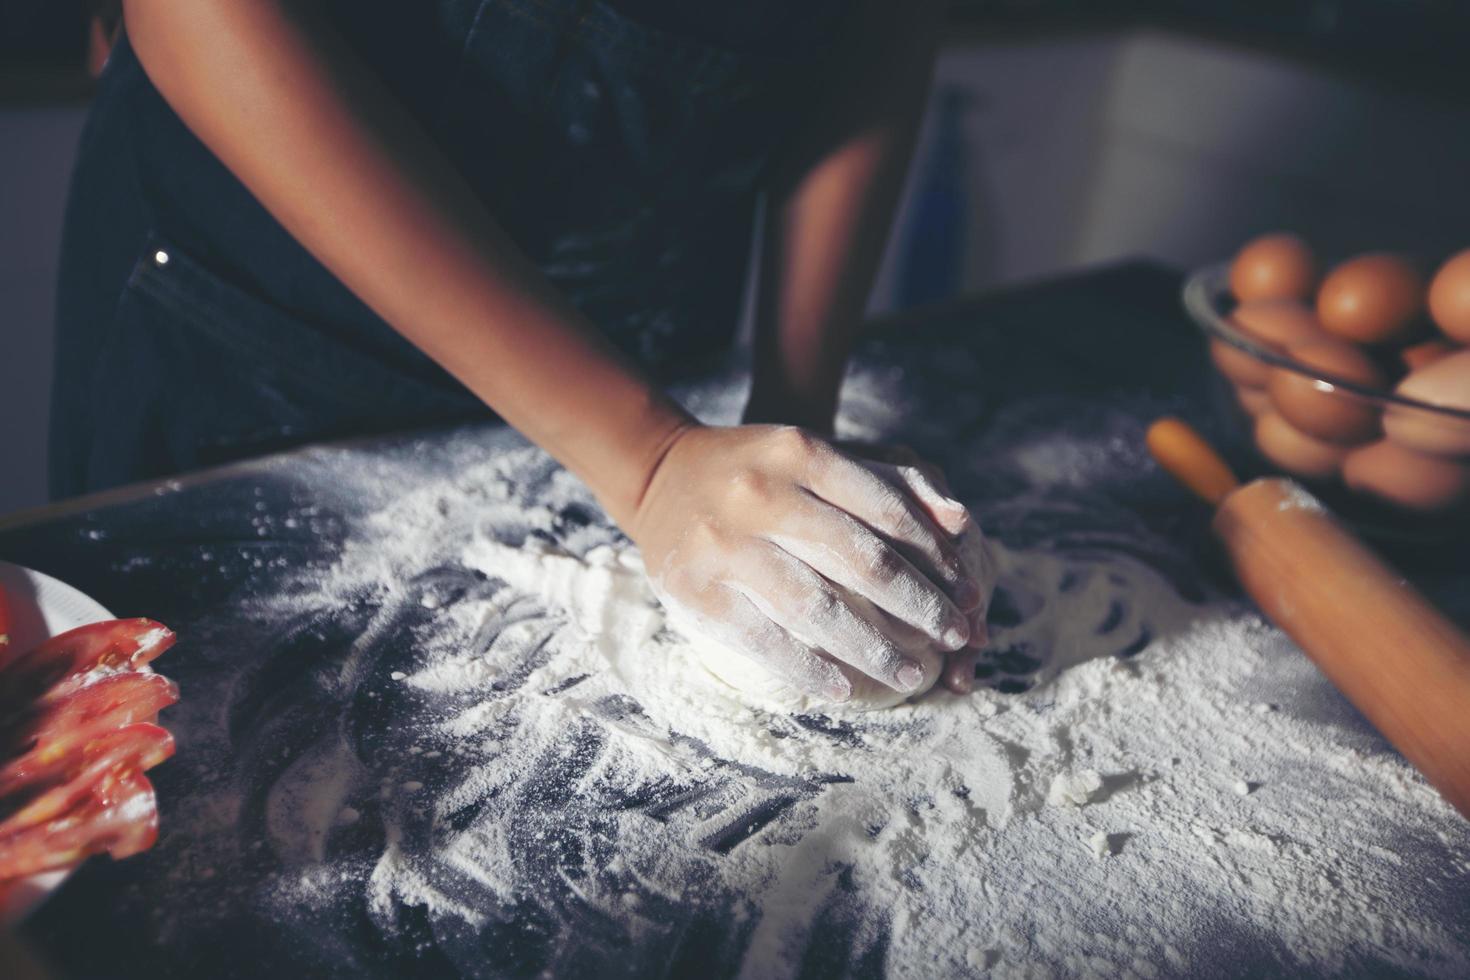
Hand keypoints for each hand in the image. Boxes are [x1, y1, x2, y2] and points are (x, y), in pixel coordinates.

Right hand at [630, 424, 983, 701]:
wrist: (659, 473)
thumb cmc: (759, 470)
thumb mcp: (817, 455)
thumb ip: (891, 481)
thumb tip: (961, 522)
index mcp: (801, 452)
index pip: (886, 510)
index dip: (935, 556)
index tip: (966, 592)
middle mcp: (763, 494)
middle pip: (861, 561)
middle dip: (919, 606)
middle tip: (956, 637)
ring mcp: (725, 543)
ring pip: (816, 607)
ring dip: (873, 649)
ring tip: (910, 676)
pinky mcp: (697, 588)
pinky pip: (764, 639)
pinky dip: (808, 668)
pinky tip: (843, 688)